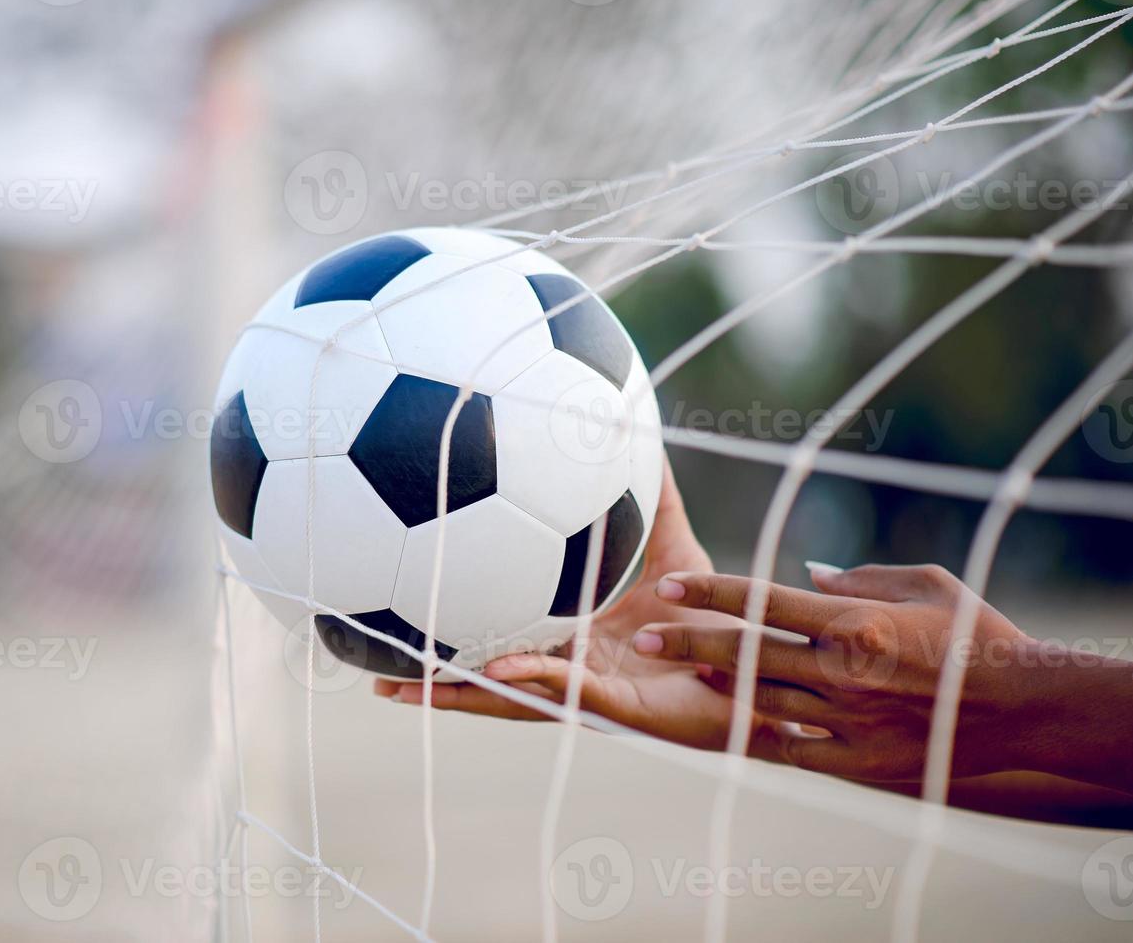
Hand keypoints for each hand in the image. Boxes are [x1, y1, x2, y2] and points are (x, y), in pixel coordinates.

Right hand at [375, 463, 800, 761]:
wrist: (769, 671)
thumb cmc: (724, 624)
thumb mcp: (676, 555)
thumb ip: (654, 503)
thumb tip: (636, 440)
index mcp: (577, 646)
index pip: (505, 647)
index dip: (458, 648)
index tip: (408, 641)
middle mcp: (575, 677)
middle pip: (490, 686)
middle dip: (438, 688)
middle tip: (380, 684)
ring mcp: (593, 697)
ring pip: (513, 700)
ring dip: (463, 694)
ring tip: (410, 689)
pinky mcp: (623, 710)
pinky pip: (569, 694)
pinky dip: (533, 679)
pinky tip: (498, 668)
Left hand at [635, 564, 1046, 781]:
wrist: (1022, 708)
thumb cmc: (975, 634)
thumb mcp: (923, 584)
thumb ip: (856, 577)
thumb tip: (804, 574)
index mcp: (853, 623)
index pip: (762, 602)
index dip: (709, 592)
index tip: (668, 585)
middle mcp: (841, 672)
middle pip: (744, 654)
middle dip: (688, 642)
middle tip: (644, 635)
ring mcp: (847, 720)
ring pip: (760, 700)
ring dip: (719, 685)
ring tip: (686, 669)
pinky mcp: (859, 761)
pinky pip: (794, 747)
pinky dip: (768, 731)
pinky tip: (742, 719)